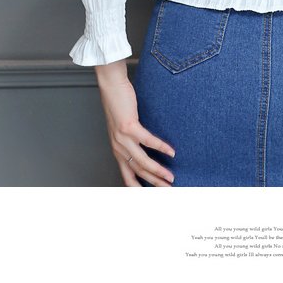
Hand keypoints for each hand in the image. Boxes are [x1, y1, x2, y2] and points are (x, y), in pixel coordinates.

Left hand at [95, 60, 175, 186]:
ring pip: (143, 161)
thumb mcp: (122, 127)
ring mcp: (123, 138)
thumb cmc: (118, 104)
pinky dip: (161, 147)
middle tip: (167, 189)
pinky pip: (148, 141)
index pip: (127, 175)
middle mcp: (119, 147)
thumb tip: (146, 146)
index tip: (149, 195)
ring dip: (159, 171)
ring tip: (170, 177)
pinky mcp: (129, 127)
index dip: (137, 187)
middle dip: (154, 183)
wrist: (111, 87)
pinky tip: (171, 152)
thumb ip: (131, 138)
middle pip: (138, 171)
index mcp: (117, 149)